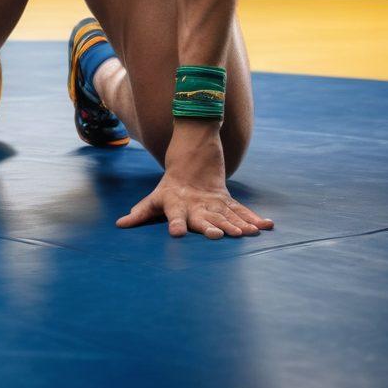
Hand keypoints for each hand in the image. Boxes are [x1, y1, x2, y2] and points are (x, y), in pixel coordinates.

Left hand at [117, 171, 273, 238]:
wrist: (193, 150)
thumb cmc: (171, 184)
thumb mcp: (156, 196)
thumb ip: (141, 212)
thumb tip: (120, 225)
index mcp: (176, 202)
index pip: (173, 214)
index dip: (173, 223)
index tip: (175, 234)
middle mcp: (195, 203)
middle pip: (203, 216)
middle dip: (211, 227)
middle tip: (217, 236)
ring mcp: (212, 200)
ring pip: (225, 214)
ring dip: (237, 225)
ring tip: (247, 235)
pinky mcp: (226, 198)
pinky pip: (241, 209)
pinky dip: (254, 218)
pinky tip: (267, 225)